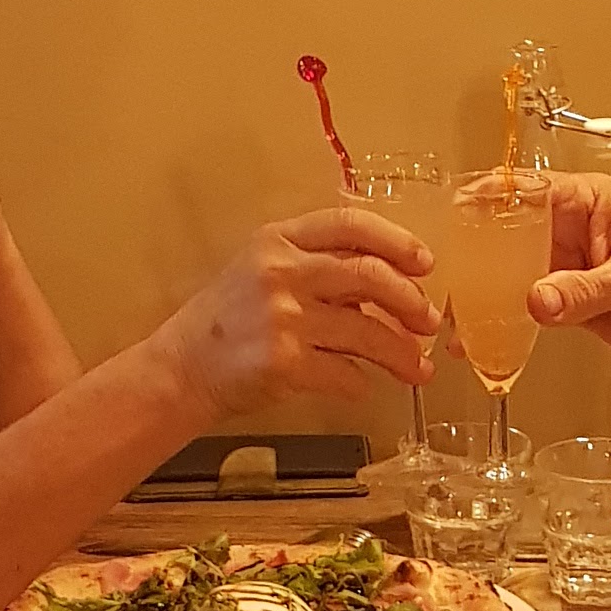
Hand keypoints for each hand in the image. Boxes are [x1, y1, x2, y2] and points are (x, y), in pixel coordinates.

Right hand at [158, 200, 438, 417]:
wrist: (180, 369)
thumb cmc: (228, 321)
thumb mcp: (262, 270)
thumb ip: (316, 264)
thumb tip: (390, 280)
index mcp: (279, 240)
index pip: (351, 224)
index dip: (397, 241)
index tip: (425, 263)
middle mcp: (281, 272)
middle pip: (370, 276)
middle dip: (412, 301)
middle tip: (429, 321)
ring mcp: (282, 317)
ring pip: (368, 332)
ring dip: (402, 354)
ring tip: (418, 369)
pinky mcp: (283, 363)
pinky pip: (346, 373)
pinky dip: (362, 383)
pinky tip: (363, 386)